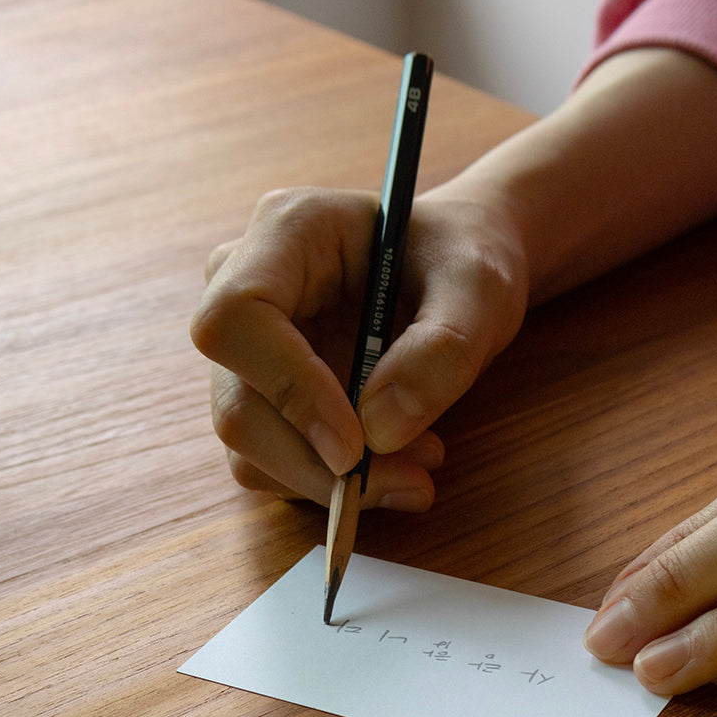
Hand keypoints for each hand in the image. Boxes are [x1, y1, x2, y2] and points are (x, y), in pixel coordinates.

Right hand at [190, 183, 527, 508]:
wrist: (454, 275)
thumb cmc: (461, 261)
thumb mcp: (480, 290)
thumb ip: (443, 350)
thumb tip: (378, 433)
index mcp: (286, 232)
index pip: (236, 320)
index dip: (288, 390)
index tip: (356, 445)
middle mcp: (243, 286)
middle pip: (237, 404)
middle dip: (319, 463)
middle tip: (411, 480)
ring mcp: (247, 349)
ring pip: (250, 449)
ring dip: (332, 482)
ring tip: (419, 467)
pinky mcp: (262, 398)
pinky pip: (273, 466)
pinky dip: (331, 485)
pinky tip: (395, 466)